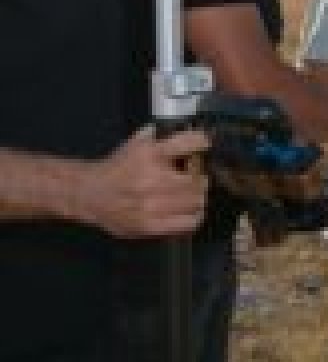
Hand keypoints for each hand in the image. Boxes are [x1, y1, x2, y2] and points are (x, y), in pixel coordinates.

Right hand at [75, 126, 209, 237]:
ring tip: (192, 193)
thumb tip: (194, 134)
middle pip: (199, 179)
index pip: (191, 142)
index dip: (203, 142)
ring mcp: (151, 205)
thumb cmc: (118, 167)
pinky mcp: (150, 226)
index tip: (205, 144)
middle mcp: (152, 179)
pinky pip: (187, 223)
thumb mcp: (138, 142)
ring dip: (198, 196)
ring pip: (196, 201)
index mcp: (150, 153)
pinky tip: (189, 210)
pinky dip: (195, 216)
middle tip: (196, 176)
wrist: (89, 194)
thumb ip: (163, 135)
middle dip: (200, 176)